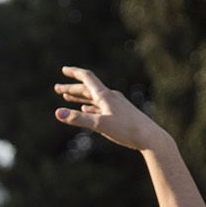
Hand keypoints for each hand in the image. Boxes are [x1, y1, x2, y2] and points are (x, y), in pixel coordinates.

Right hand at [53, 67, 167, 151]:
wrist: (149, 137)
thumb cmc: (126, 130)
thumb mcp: (99, 125)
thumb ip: (78, 119)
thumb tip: (57, 113)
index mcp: (105, 95)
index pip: (87, 78)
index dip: (74, 73)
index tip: (63, 69)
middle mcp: (110, 96)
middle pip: (87, 89)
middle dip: (71, 88)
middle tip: (57, 88)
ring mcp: (115, 105)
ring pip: (93, 98)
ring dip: (79, 97)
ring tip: (67, 97)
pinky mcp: (118, 114)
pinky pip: (100, 107)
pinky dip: (89, 106)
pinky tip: (85, 109)